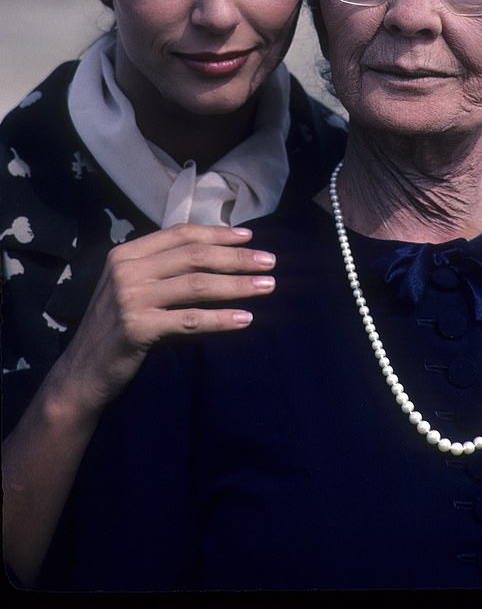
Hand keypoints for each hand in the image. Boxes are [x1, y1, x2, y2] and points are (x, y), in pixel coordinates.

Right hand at [58, 223, 275, 413]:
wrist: (83, 374)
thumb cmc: (118, 331)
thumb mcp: (135, 290)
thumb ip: (166, 271)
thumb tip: (222, 256)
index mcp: (126, 253)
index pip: (181, 235)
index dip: (218, 234)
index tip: (250, 238)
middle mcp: (126, 270)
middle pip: (194, 256)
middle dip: (236, 258)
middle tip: (270, 262)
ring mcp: (129, 298)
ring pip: (196, 285)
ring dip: (237, 285)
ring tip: (267, 286)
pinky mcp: (136, 327)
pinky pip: (189, 320)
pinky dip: (220, 319)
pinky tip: (245, 319)